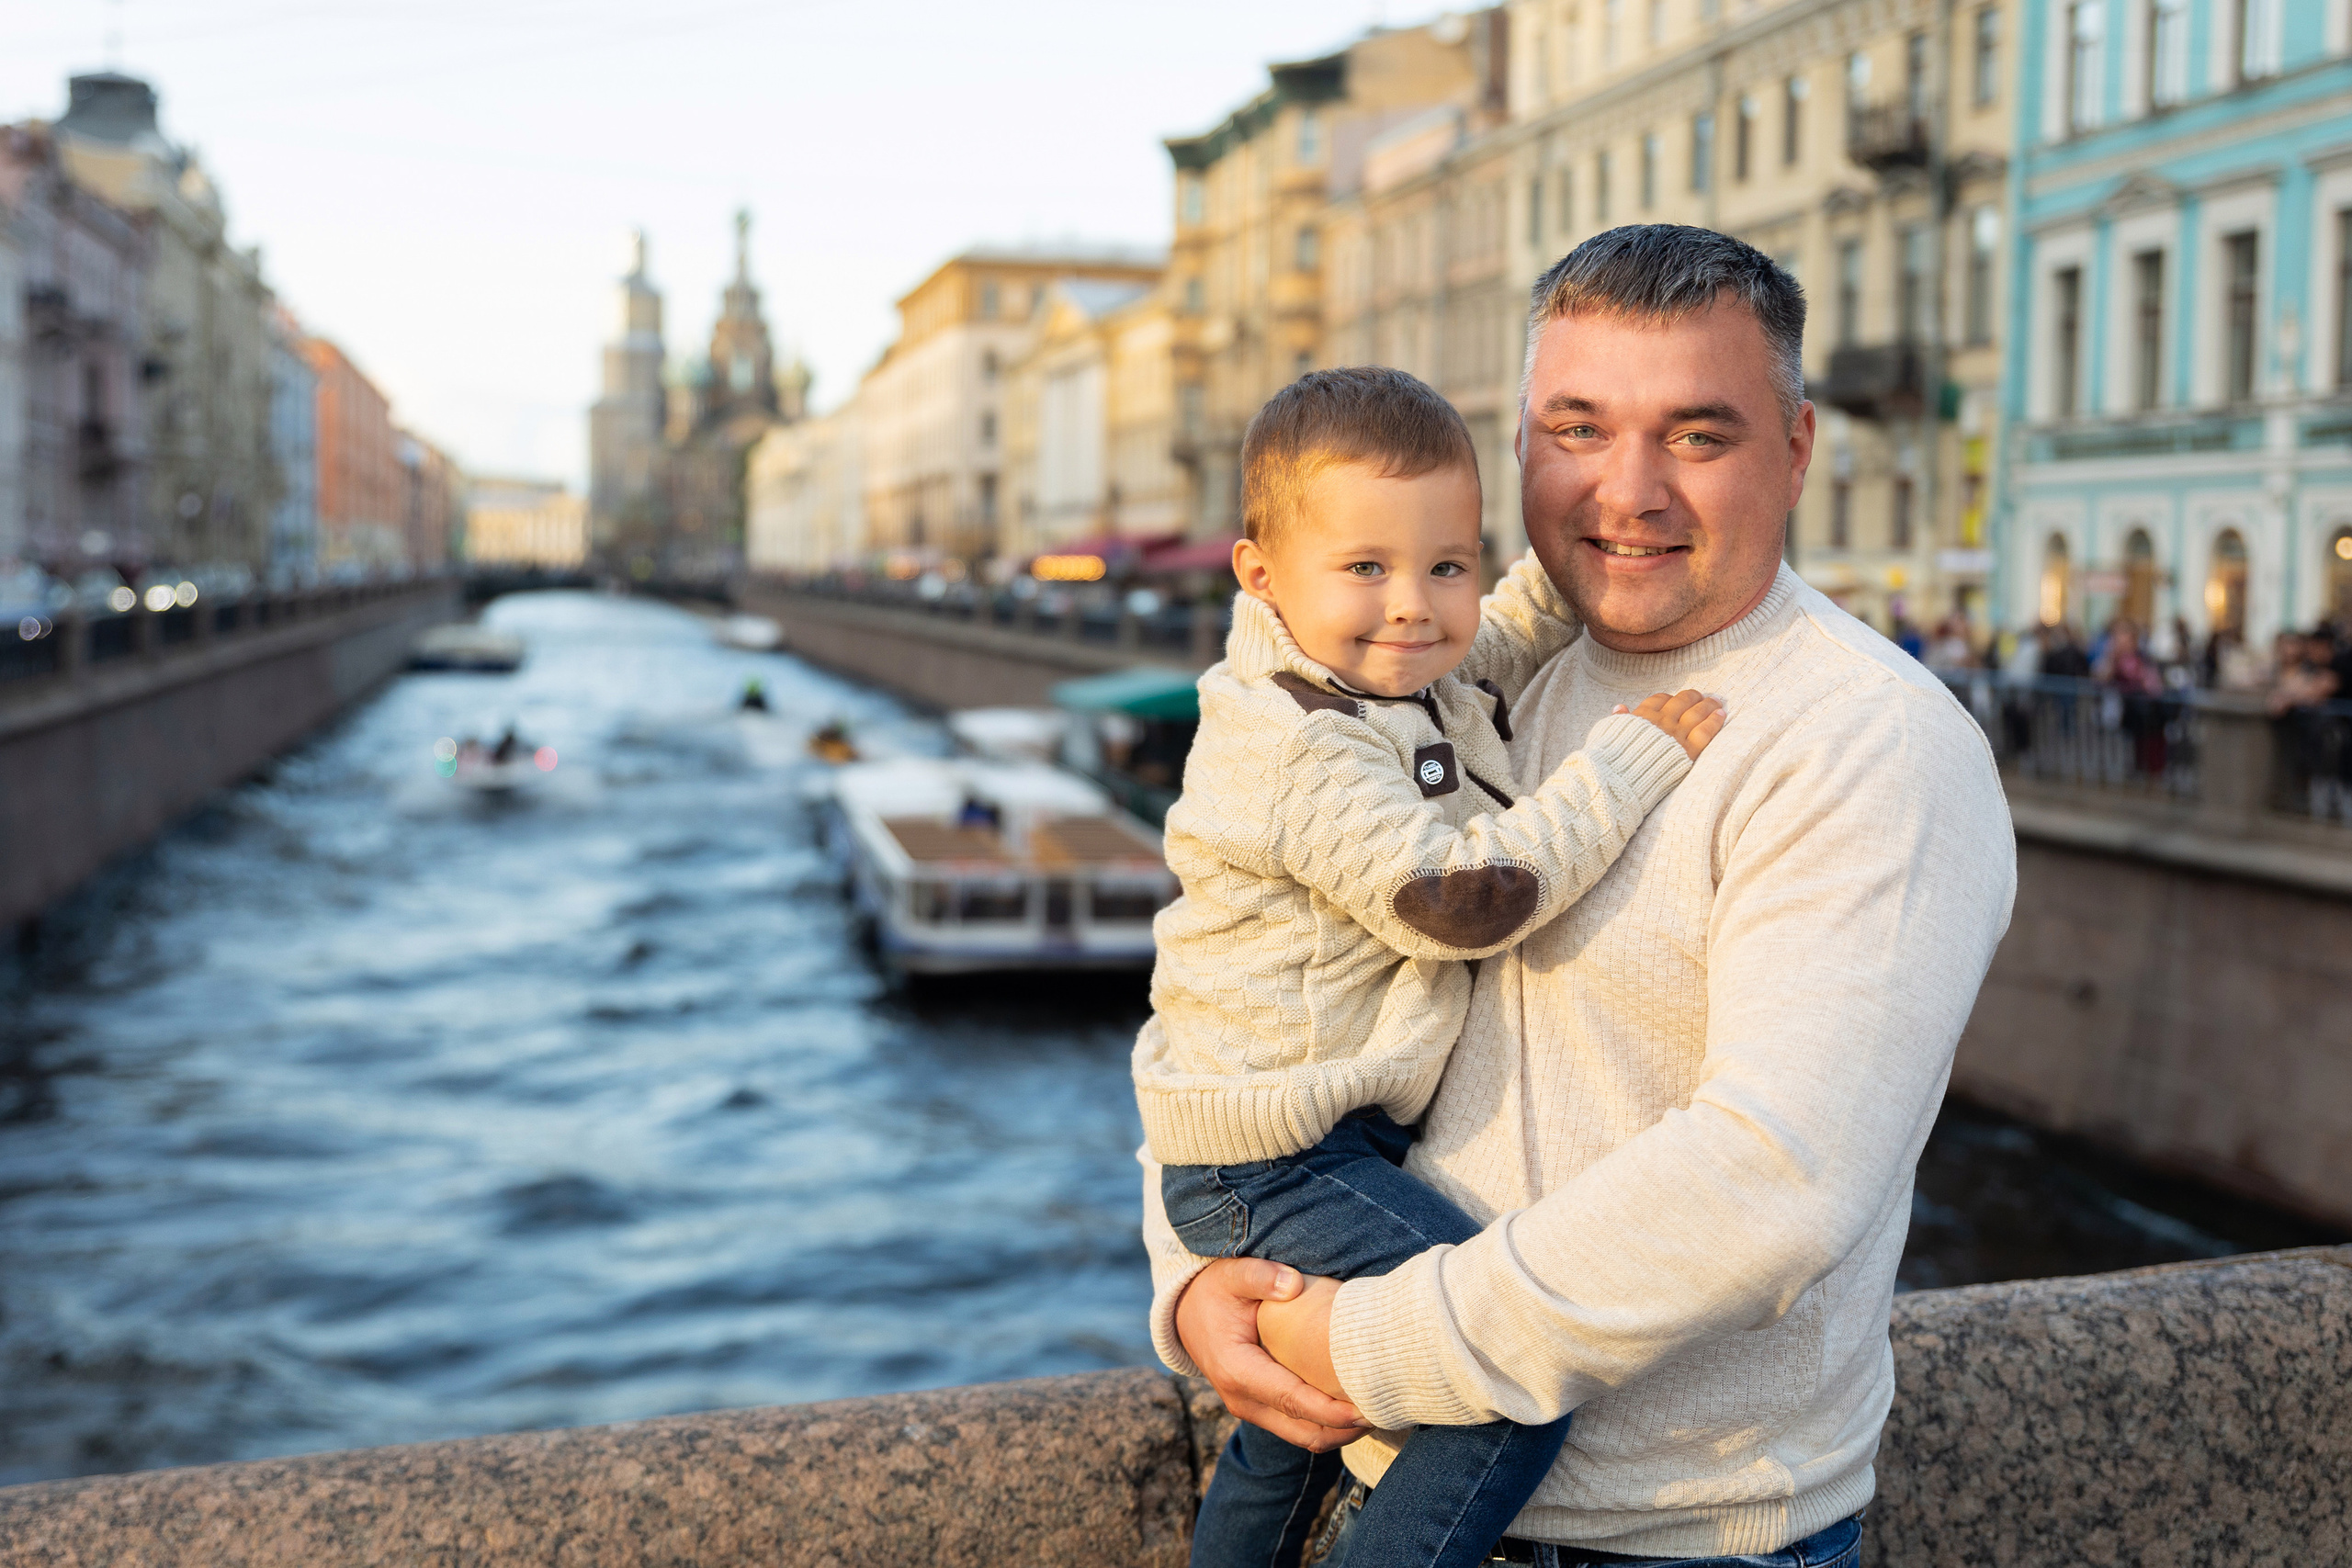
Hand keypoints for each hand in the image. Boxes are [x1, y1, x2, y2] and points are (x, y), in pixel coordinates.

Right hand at [1174, 1258, 1367, 1451]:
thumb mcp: (1233, 1274)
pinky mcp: (1258, 1408)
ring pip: (1302, 1436)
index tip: (1366, 1409)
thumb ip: (1261, 1276)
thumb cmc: (1214, 1291)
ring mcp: (1250, 1408)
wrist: (1186, 1312)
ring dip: (1338, 1430)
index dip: (1331, 1409)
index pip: (1293, 1399)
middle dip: (1345, 1429)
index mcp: (1237, 1370)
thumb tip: (1293, 1285)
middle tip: (1385, 1412)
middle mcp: (1242, 1399)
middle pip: (1303, 1431)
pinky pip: (1296, 1426)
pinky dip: (1325, 1423)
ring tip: (1376, 1412)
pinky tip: (1352, 1406)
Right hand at [1617, 688, 1725, 760]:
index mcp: (1642, 717)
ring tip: (1715, 702)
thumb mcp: (1609, 734)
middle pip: (1682, 701)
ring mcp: (1676, 735)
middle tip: (1701, 697)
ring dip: (1708, 704)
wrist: (1620, 781)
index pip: (1659, 699)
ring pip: (1696, 712)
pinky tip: (1721, 714)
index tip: (1676, 699)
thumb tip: (1620, 707)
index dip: (1670, 698)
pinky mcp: (1687, 751)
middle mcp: (1661, 722)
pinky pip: (1705, 731)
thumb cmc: (1612, 760)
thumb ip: (1618, 720)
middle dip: (1693, 697)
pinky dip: (1714, 721)